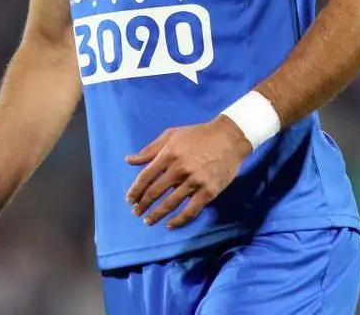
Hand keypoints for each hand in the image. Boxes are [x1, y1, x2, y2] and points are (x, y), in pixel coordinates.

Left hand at [125, 117, 251, 228]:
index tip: (130, 200)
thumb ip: (150, 149)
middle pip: (155, 192)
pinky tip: (170, 225)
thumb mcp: (172, 135)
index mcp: (169, 154)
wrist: (229, 138)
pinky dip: (179, 220)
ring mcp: (194, 181)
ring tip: (148, 221)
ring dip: (157, 215)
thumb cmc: (198, 135)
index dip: (136, 190)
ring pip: (171, 204)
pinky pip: (190, 210)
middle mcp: (179, 169)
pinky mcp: (208, 191)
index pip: (146, 176)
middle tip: (136, 213)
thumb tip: (129, 160)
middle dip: (143, 205)